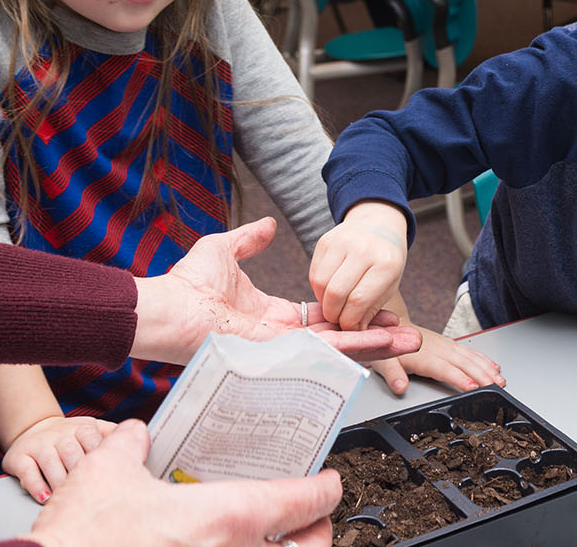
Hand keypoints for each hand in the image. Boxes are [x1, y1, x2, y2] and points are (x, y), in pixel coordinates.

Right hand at [2, 415, 115, 502]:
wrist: (35, 429)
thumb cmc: (72, 437)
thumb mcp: (95, 429)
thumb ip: (115, 436)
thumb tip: (142, 445)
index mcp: (84, 428)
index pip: (95, 441)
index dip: (101, 459)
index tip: (108, 476)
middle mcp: (62, 434)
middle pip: (73, 454)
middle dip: (81, 475)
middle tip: (88, 494)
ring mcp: (40, 444)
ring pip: (52, 464)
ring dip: (60, 484)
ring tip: (68, 500)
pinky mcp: (20, 456)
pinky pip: (28, 472)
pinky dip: (37, 487)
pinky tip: (46, 498)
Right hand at [27, 419, 339, 546]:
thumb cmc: (78, 541)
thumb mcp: (103, 474)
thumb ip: (128, 447)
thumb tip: (134, 435)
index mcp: (223, 519)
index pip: (301, 501)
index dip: (323, 488)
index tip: (327, 482)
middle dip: (315, 532)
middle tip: (309, 519)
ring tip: (275, 542)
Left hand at [133, 216, 419, 363]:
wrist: (166, 306)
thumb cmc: (186, 283)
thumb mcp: (225, 249)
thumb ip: (250, 239)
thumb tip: (268, 224)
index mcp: (272, 315)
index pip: (323, 317)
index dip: (352, 312)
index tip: (379, 308)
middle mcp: (281, 336)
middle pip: (340, 336)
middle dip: (376, 335)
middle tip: (408, 333)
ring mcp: (281, 348)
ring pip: (339, 347)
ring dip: (377, 344)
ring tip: (409, 341)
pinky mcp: (278, 353)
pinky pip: (323, 351)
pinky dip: (355, 347)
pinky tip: (382, 342)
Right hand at [309, 202, 408, 330]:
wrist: (378, 224)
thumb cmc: (386, 261)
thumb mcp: (390, 285)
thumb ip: (372, 309)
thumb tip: (354, 332)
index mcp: (386, 263)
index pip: (359, 301)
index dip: (351, 322)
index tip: (351, 329)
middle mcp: (363, 249)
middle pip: (336, 293)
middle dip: (334, 315)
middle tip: (339, 320)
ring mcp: (342, 241)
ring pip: (321, 284)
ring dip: (324, 302)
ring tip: (335, 306)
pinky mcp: (325, 240)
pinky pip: (314, 273)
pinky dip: (319, 289)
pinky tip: (329, 291)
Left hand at [370, 327, 504, 395]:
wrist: (389, 323)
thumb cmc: (387, 345)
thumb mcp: (382, 361)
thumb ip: (392, 375)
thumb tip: (400, 387)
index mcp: (423, 356)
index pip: (445, 369)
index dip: (459, 378)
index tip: (473, 387)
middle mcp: (438, 349)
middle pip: (463, 363)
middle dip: (482, 375)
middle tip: (496, 388)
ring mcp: (445, 345)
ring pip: (470, 356)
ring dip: (487, 368)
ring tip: (500, 380)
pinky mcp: (448, 343)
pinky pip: (469, 351)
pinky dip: (483, 359)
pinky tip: (493, 366)